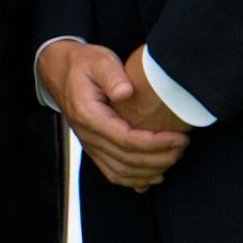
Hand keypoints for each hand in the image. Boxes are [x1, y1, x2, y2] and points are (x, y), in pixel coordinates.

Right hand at [38, 38, 188, 190]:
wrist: (60, 72)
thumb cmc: (84, 64)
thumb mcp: (99, 61)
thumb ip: (112, 76)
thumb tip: (126, 92)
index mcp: (89, 115)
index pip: (126, 139)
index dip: (156, 144)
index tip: (179, 138)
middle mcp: (87, 136)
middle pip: (127, 160)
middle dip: (160, 158)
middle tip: (183, 146)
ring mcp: (89, 145)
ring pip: (121, 172)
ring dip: (150, 172)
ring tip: (174, 159)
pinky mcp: (93, 149)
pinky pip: (113, 173)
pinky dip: (134, 181)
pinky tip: (153, 177)